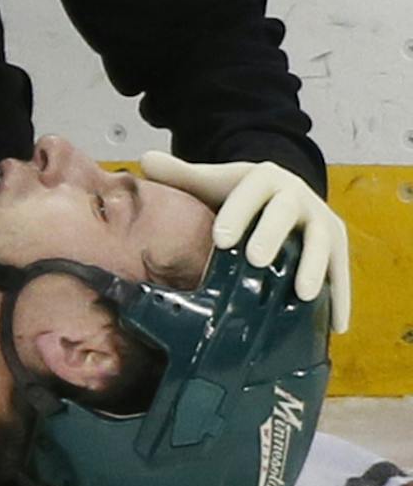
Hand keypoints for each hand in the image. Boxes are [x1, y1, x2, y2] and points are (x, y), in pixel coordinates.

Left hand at [139, 153, 350, 332]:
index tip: (220, 238)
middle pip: (286, 214)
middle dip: (272, 235)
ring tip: (301, 294)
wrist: (282, 193)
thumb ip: (180, 174)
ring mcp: (321, 220)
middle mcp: (297, 196)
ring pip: (322, 242)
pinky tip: (336, 326)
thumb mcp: (213, 180)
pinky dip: (340, 297)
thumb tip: (145, 159)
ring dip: (314, 267)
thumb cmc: (238, 193)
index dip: (238, 212)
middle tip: (255, 260)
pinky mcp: (337, 244)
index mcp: (264, 179)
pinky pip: (341, 271)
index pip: (251, 190)